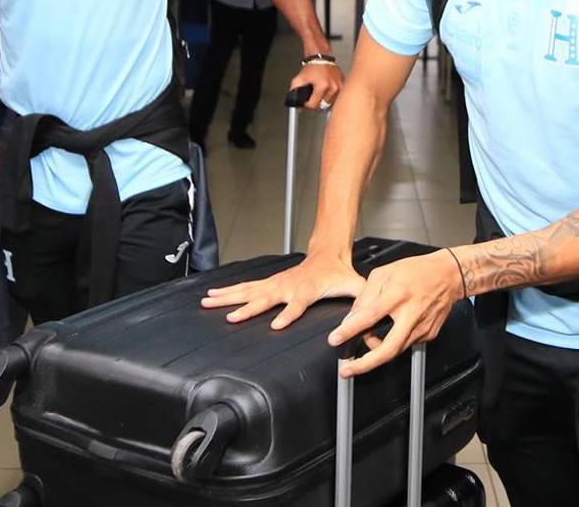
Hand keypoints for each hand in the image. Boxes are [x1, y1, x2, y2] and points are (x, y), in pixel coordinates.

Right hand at [201, 252, 364, 328]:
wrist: (328, 252)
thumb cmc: (340, 273)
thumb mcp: (355, 286)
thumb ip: (362, 301)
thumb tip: (370, 316)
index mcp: (307, 290)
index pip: (297, 305)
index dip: (288, 314)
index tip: (275, 325)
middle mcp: (287, 286)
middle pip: (265, 298)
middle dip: (247, 308)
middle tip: (231, 317)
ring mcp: (276, 283)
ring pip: (248, 290)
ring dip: (228, 297)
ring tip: (208, 301)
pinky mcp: (269, 282)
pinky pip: (245, 287)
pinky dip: (227, 290)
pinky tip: (211, 295)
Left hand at [289, 61, 343, 110]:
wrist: (321, 58)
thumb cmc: (312, 67)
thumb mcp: (299, 79)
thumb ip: (294, 92)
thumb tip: (296, 104)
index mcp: (323, 86)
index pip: (314, 105)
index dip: (307, 105)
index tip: (306, 102)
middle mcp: (333, 87)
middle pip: (322, 106)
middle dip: (316, 103)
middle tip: (312, 96)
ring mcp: (340, 87)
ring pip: (330, 103)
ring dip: (324, 101)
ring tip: (320, 93)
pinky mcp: (343, 86)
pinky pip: (336, 98)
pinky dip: (330, 96)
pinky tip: (326, 90)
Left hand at [327, 250, 463, 377]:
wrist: (448, 275)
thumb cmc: (416, 271)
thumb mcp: (384, 273)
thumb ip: (366, 295)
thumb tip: (352, 316)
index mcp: (398, 294)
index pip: (370, 315)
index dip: (350, 330)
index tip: (335, 339)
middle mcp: (411, 313)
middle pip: (388, 348)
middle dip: (365, 364)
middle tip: (347, 370)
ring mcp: (422, 327)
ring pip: (395, 350)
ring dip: (376, 350)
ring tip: (368, 338)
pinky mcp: (429, 335)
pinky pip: (405, 343)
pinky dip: (392, 342)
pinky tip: (389, 331)